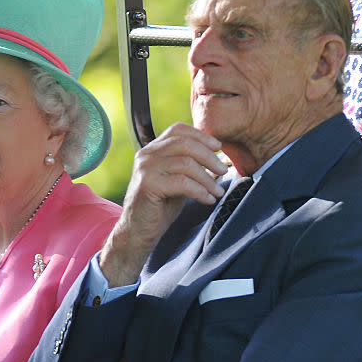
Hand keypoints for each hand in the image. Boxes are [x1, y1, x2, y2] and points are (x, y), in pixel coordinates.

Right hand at [100, 123, 226, 285]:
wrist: (138, 231)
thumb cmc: (160, 206)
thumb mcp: (176, 179)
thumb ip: (188, 165)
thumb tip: (216, 156)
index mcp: (152, 150)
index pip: (178, 130)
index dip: (201, 135)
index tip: (218, 147)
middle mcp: (146, 155)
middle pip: (185, 144)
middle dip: (209, 157)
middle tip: (223, 170)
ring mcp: (146, 169)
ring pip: (186, 163)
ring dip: (207, 178)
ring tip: (217, 191)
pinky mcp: (148, 185)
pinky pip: (182, 183)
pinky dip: (200, 191)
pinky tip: (207, 200)